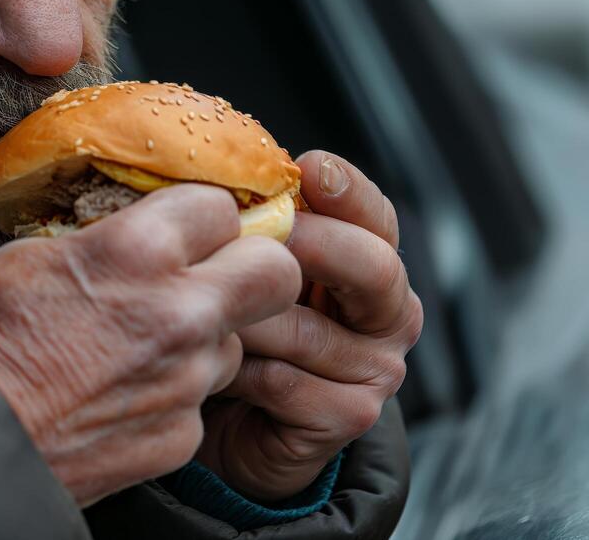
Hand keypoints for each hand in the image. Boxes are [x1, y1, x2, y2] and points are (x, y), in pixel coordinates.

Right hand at [0, 184, 301, 505]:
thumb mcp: (32, 254)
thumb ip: (106, 238)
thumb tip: (138, 229)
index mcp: (137, 252)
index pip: (221, 205)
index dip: (202, 214)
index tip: (187, 225)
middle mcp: (179, 314)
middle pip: (276, 269)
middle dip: (253, 264)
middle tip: (217, 271)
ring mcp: (187, 381)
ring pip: (238, 339)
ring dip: (208, 334)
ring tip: (145, 342)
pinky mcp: (182, 436)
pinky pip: (202, 398)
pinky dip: (175, 391)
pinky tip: (125, 390)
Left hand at [197, 151, 422, 501]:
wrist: (232, 422)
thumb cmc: (239, 324)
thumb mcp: (249, 265)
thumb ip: (257, 224)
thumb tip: (225, 172)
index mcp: (372, 263)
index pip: (376, 218)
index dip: (347, 190)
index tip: (307, 168)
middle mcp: (390, 315)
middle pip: (372, 267)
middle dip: (308, 245)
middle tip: (253, 234)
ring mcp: (377, 371)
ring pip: (306, 328)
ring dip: (244, 318)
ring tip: (198, 312)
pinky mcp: (349, 417)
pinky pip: (283, 381)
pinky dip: (237, 370)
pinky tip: (210, 366)